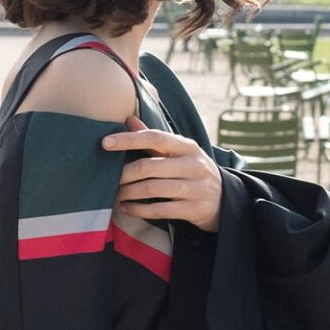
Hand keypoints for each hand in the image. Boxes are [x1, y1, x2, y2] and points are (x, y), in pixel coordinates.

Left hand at [101, 120, 223, 231]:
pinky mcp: (193, 209)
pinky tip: (126, 208)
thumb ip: (154, 138)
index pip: (155, 137)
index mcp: (188, 146)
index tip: (105, 143)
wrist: (223, 198)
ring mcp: (195, 188)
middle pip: (149, 167)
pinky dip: (138, 210)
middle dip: (125, 174)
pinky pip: (159, 210)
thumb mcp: (179, 152)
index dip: (128, 139)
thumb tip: (129, 119)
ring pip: (152, 189)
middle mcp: (193, 165)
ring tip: (117, 195)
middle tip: (110, 180)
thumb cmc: (192, 170)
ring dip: (129, 193)